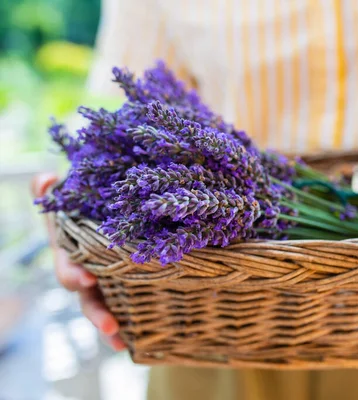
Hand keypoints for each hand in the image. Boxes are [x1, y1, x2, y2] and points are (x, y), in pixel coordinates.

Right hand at [32, 173, 125, 350]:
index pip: (69, 267)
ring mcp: (106, 283)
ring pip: (105, 309)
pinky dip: (135, 324)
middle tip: (110, 326)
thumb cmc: (87, 204)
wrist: (107, 212)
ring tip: (121, 344)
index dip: (75, 274)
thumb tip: (45, 179)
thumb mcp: (73, 197)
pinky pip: (130, 307)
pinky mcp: (127, 286)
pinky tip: (141, 341)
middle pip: (87, 298)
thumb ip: (55, 193)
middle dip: (96, 313)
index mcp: (72, 253)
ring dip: (111, 326)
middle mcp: (86, 273)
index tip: (88, 280)